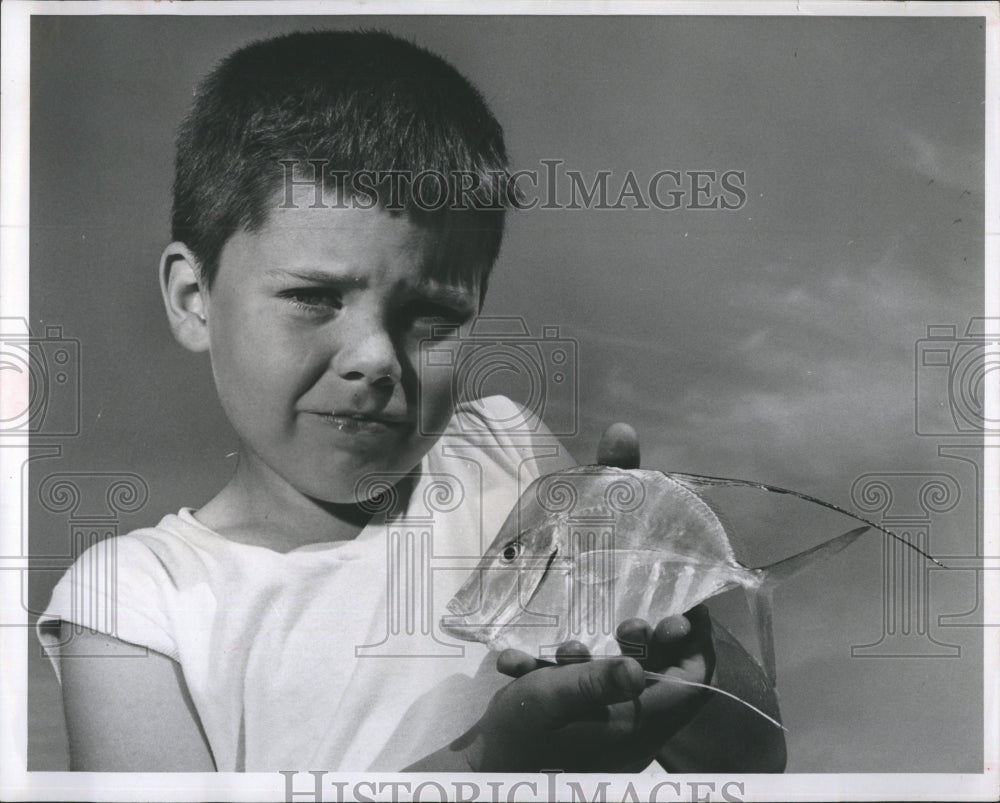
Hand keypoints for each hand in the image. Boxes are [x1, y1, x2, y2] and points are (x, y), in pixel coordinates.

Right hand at [459, 605, 713, 771]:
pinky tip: (536, 670)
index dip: (696, 647)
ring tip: (566, 649)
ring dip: (604, 657)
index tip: (688, 611)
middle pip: (666, 682)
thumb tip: (636, 668)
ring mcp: (615, 736)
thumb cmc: (518, 732)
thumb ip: (593, 682)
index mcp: (633, 728)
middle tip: (630, 623)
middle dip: (648, 645)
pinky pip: (601, 696)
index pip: (691, 686)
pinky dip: (574, 676)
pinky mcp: (594, 734)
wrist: (484, 770)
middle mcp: (634, 735)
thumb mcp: (549, 698)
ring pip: (632, 685)